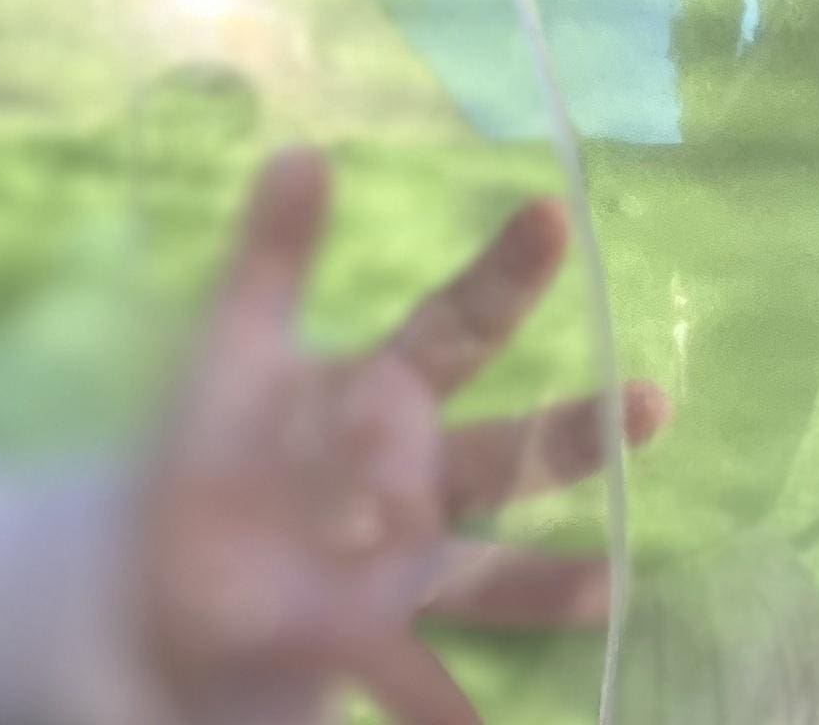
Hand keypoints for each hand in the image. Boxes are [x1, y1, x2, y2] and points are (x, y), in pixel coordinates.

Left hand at [138, 151, 668, 724]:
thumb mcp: (231, 348)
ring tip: (606, 584)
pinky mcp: (367, 640)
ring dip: (547, 579)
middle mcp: (420, 480)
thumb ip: (270, 256)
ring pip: (490, 571)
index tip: (551, 212)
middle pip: (509, 451)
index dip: (504, 272)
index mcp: (388, 394)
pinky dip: (442, 705)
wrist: (172, 572)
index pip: (459, 326)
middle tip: (646, 403)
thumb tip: (300, 150)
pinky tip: (468, 724)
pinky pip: (415, 678)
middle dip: (574, 435)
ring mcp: (406, 565)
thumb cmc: (217, 448)